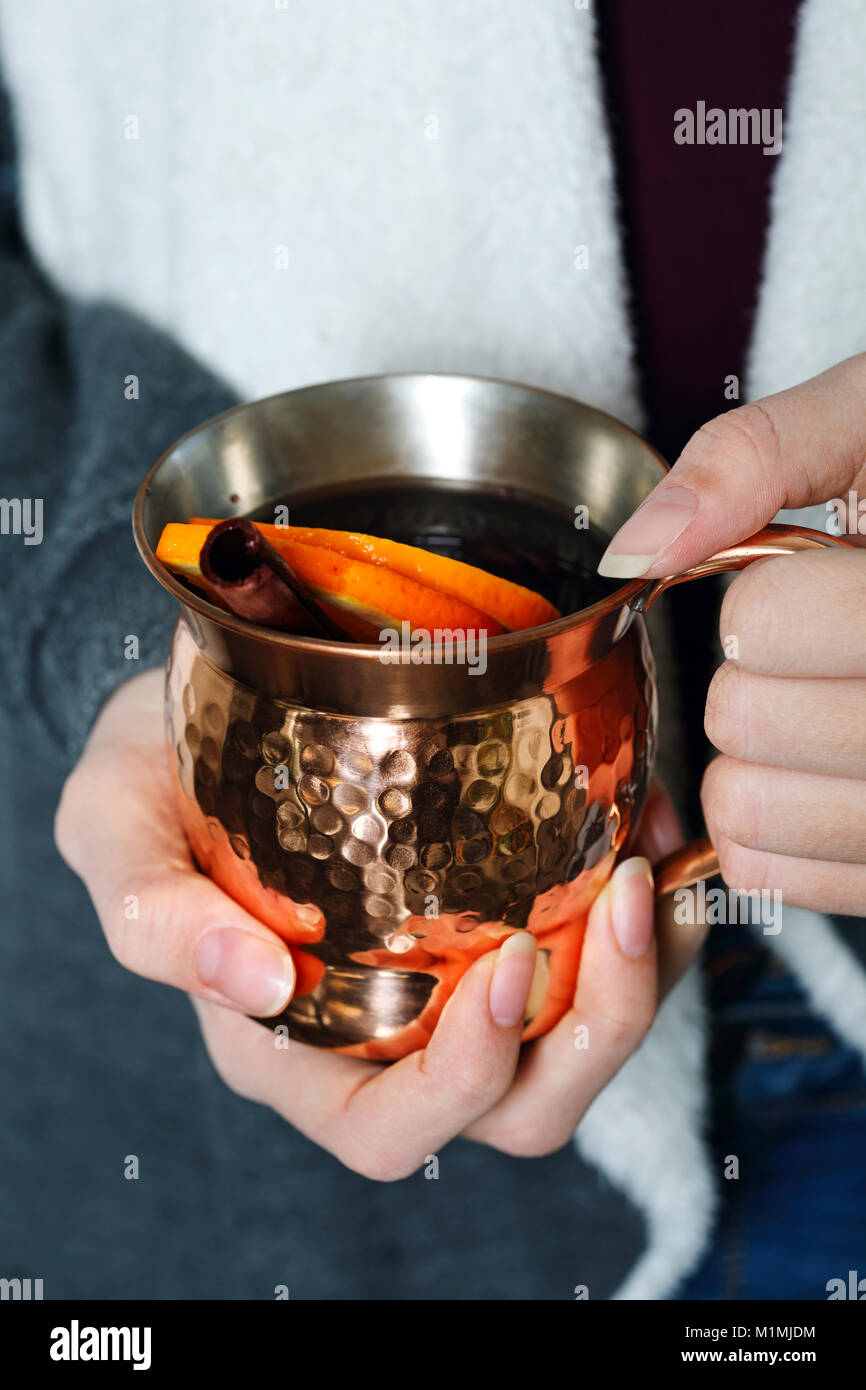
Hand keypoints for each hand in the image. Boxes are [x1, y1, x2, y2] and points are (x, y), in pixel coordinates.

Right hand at [56, 670, 701, 1177]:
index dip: (463, 1084)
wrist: (210, 695)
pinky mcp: (508, 912)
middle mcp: (391, 1033)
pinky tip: (647, 828)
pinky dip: (646, 912)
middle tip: (612, 907)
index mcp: (296, 1047)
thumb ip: (148, 915)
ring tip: (645, 870)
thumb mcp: (111, 825)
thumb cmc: (153, 774)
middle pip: (520, 1109)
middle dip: (591, 1032)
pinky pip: (603, 954)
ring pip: (580, 1042)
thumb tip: (250, 982)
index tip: (503, 965)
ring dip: (637, 974)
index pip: (390, 1129)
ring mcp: (459, 977)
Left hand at [599, 352, 865, 915]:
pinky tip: (813, 771)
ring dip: (747, 752)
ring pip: (750, 811)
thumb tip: (639, 550)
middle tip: (808, 648)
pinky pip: (774, 876)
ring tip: (815, 705)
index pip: (764, 622)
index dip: (762, 596)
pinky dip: (764, 829)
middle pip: (745, 719)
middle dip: (747, 669)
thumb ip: (756, 458)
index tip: (809, 581)